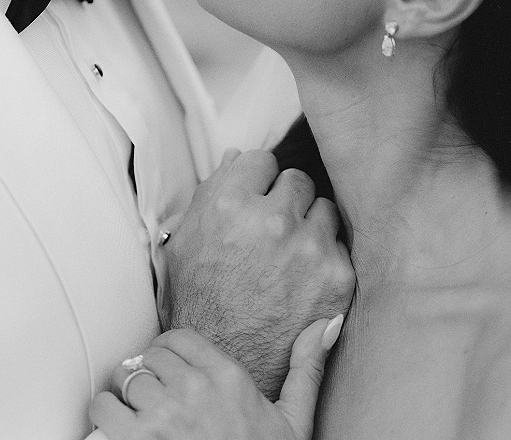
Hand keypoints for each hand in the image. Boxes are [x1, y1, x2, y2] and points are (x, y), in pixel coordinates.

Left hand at [90, 318, 343, 439]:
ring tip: (136, 418)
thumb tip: (327, 322)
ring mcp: (161, 419)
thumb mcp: (294, 421)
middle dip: (148, 376)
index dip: (168, 353)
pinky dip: (105, 422)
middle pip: (148, 358)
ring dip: (124, 400)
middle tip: (155, 399)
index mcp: (228, 377)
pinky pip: (101, 413)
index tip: (169, 370)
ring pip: (123, 383)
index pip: (177, 338)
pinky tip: (122, 435)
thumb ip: (306, 368)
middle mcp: (193, 390)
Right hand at [159, 149, 353, 398]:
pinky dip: (325, 258)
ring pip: (324, 208)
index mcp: (229, 206)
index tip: (255, 200)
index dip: (257, 182)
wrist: (232, 366)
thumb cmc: (201, 304)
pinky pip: (339, 245)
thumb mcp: (184, 245)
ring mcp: (309, 248)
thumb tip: (235, 157)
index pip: (262, 159)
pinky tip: (303, 279)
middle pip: (297, 179)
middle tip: (273, 230)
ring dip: (310, 225)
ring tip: (290, 255)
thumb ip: (208, 194)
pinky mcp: (337, 276)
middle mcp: (272, 221)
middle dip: (286, 200)